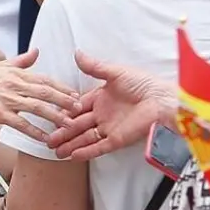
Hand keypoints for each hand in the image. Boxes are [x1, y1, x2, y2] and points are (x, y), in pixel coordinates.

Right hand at [0, 49, 80, 141]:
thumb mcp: (0, 66)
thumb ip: (21, 61)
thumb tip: (37, 51)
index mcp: (15, 73)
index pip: (44, 79)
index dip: (62, 87)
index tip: (75, 94)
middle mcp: (13, 84)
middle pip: (44, 92)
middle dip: (64, 101)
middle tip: (79, 109)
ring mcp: (6, 99)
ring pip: (37, 108)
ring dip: (55, 117)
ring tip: (69, 125)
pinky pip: (21, 124)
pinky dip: (35, 131)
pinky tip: (46, 138)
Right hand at [47, 50, 174, 159]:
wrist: (162, 100)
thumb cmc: (143, 83)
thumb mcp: (116, 72)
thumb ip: (95, 66)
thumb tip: (77, 53)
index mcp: (101, 97)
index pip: (78, 107)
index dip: (64, 112)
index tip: (50, 115)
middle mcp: (103, 114)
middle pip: (78, 125)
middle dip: (62, 131)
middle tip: (48, 139)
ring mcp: (109, 128)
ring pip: (85, 137)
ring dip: (70, 144)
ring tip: (55, 151)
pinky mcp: (117, 139)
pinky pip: (98, 147)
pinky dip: (85, 151)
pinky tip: (72, 156)